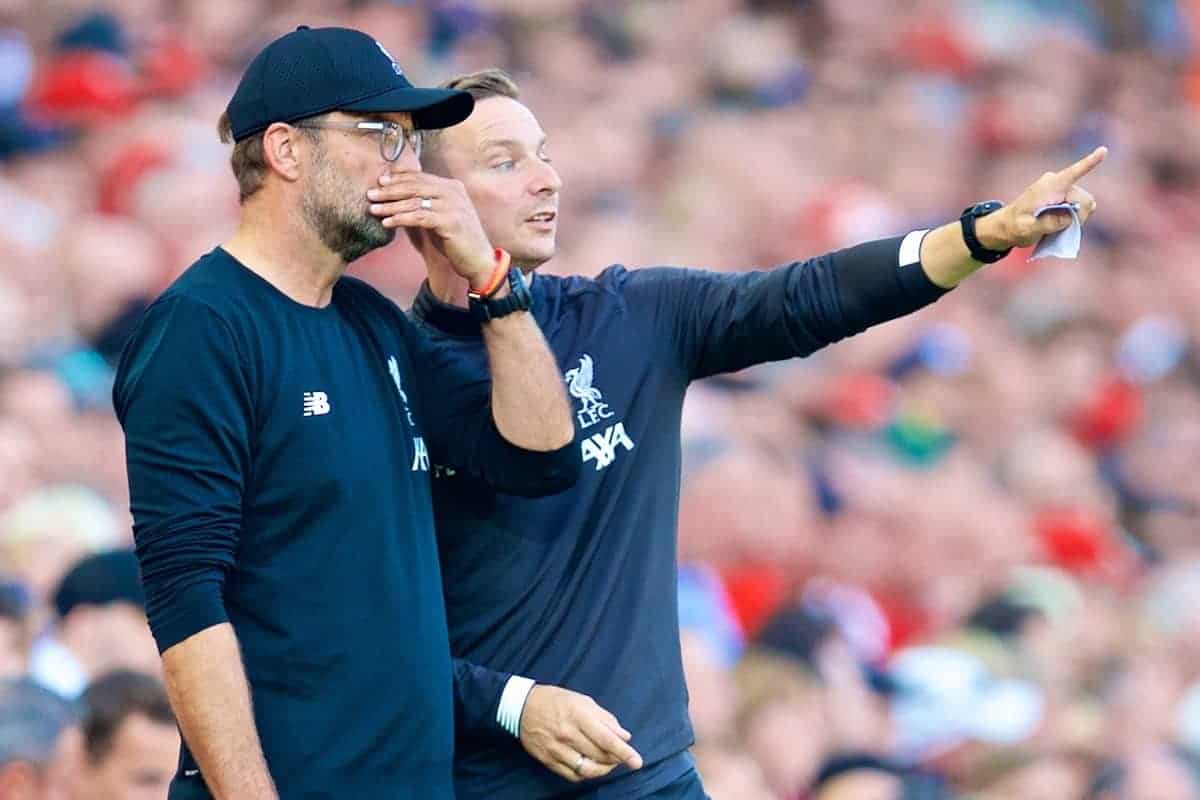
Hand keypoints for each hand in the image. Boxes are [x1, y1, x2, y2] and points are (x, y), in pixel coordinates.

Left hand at [366, 168, 494, 285]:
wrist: (478, 261)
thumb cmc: (454, 241)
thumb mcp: (437, 218)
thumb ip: (422, 205)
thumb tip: (393, 196)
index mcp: (452, 187)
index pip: (420, 177)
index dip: (398, 178)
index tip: (380, 182)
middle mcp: (454, 192)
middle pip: (415, 186)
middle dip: (390, 190)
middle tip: (370, 194)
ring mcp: (454, 206)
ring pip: (415, 201)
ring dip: (391, 206)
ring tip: (373, 209)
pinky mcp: (451, 222)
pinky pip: (420, 217)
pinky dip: (401, 219)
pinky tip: (387, 223)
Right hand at [518, 685, 643, 782]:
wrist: (521, 707)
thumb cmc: (556, 700)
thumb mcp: (582, 701)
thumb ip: (605, 719)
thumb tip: (624, 736)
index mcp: (579, 716)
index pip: (606, 739)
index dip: (623, 752)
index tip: (637, 762)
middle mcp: (568, 734)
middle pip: (599, 756)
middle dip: (616, 759)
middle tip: (622, 756)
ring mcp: (557, 749)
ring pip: (587, 769)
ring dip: (603, 770)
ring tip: (609, 764)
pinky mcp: (548, 760)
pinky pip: (572, 775)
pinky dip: (586, 774)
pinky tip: (591, 767)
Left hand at [982, 146, 1105, 249]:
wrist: (1007, 225)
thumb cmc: (1015, 226)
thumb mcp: (1027, 229)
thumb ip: (1047, 223)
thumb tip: (1069, 217)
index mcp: (1049, 186)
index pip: (1072, 173)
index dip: (1089, 163)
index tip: (1103, 150)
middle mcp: (1058, 183)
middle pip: (1084, 199)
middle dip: (1078, 215)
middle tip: (1059, 227)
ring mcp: (1062, 188)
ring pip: (1084, 204)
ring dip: (1076, 217)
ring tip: (1054, 224)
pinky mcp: (1064, 195)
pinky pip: (1080, 206)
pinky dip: (1074, 216)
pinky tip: (1060, 222)